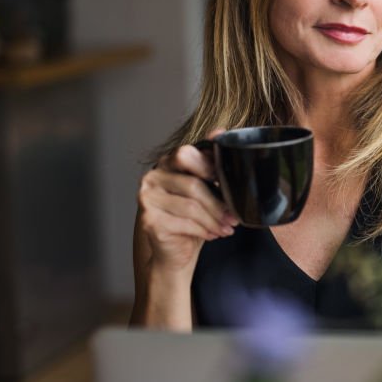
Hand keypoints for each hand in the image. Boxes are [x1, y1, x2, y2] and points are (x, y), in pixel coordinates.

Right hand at [136, 129, 238, 274]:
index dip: (210, 167)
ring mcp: (147, 198)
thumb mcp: (206, 187)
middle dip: (218, 203)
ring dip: (214, 220)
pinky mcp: (148, 220)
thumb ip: (210, 162)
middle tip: (234, 216)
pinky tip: (212, 234)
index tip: (230, 183)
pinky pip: (184, 223)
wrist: (175, 250)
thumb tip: (220, 131)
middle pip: (193, 185)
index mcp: (166, 163)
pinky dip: (203, 230)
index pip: (187, 155)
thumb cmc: (192, 216)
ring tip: (226, 227)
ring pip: (191, 207)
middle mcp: (152, 177)